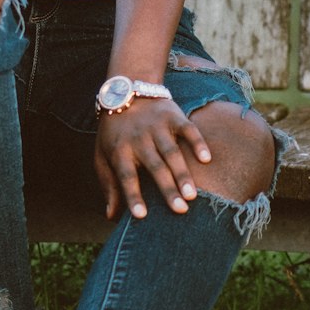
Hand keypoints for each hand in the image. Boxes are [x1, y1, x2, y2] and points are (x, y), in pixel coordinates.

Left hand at [94, 98, 210, 219]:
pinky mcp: (173, 115)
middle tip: (180, 210)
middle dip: (167, 188)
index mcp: (120, 150)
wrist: (126, 92)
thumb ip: (109, 185)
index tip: (141, 216)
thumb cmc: (115, 134)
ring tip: (192, 194)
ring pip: (171, 151)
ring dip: (182, 172)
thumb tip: (111, 217)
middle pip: (154, 166)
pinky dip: (197, 143)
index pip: (126, 176)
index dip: (132, 195)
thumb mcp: (103, 156)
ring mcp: (157, 126)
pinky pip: (187, 129)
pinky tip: (206, 159)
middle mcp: (139, 139)